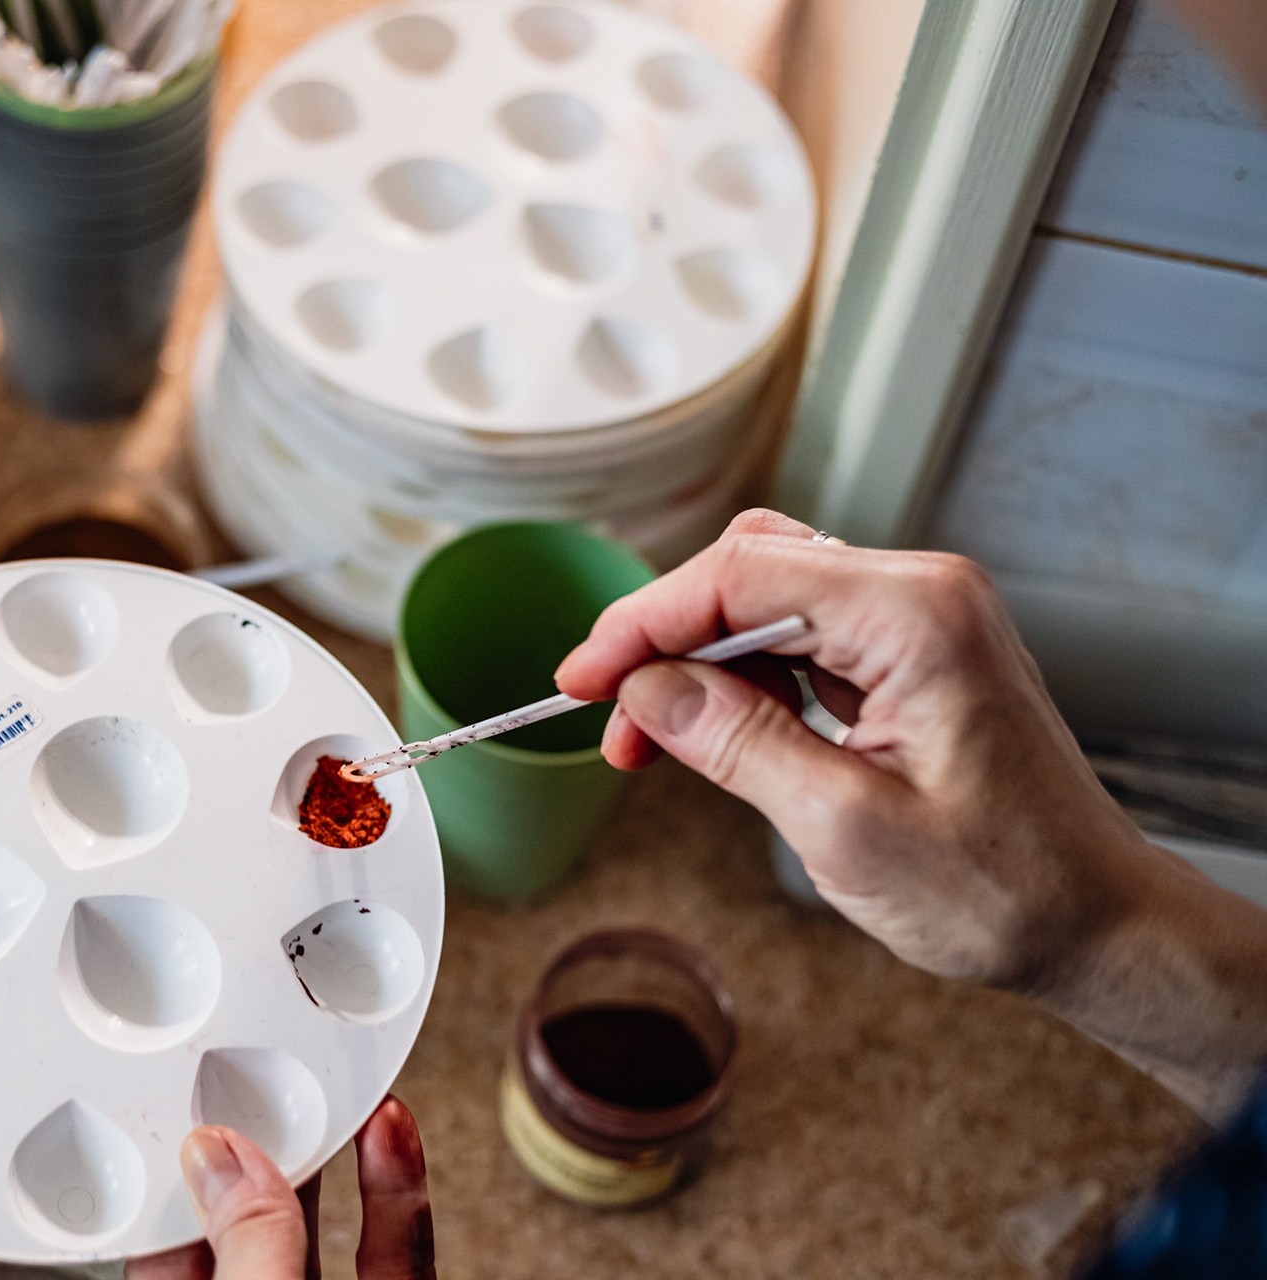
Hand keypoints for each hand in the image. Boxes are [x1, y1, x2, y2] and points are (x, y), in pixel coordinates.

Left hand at [128, 1096, 436, 1279]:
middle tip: (271, 1062)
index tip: (197, 1094)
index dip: (185, 1160)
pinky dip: (398, 1191)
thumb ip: (247, 1244)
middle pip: (249, 1211)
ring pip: (323, 1224)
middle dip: (264, 1134)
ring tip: (335, 1080)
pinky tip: (392, 1132)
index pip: (170, 1233)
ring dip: (336, 1147)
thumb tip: (226, 1159)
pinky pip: (398, 1255)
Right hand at [556, 509, 1266, 1115]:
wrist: (1096, 926)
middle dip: (663, 639)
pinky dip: (743, 677)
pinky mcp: (914, 657)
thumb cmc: (1002, 890)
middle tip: (608, 717)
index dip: (641, 624)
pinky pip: (803, 637)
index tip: (579, 681)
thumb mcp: (843, 826)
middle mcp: (922, 595)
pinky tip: (709, 729)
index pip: (739, 574)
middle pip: (749, 571)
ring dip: (697, 661)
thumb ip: (735, 742)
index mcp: (915, 616)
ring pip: (768, 599)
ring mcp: (921, 622)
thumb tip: (644, 692)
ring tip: (649, 740)